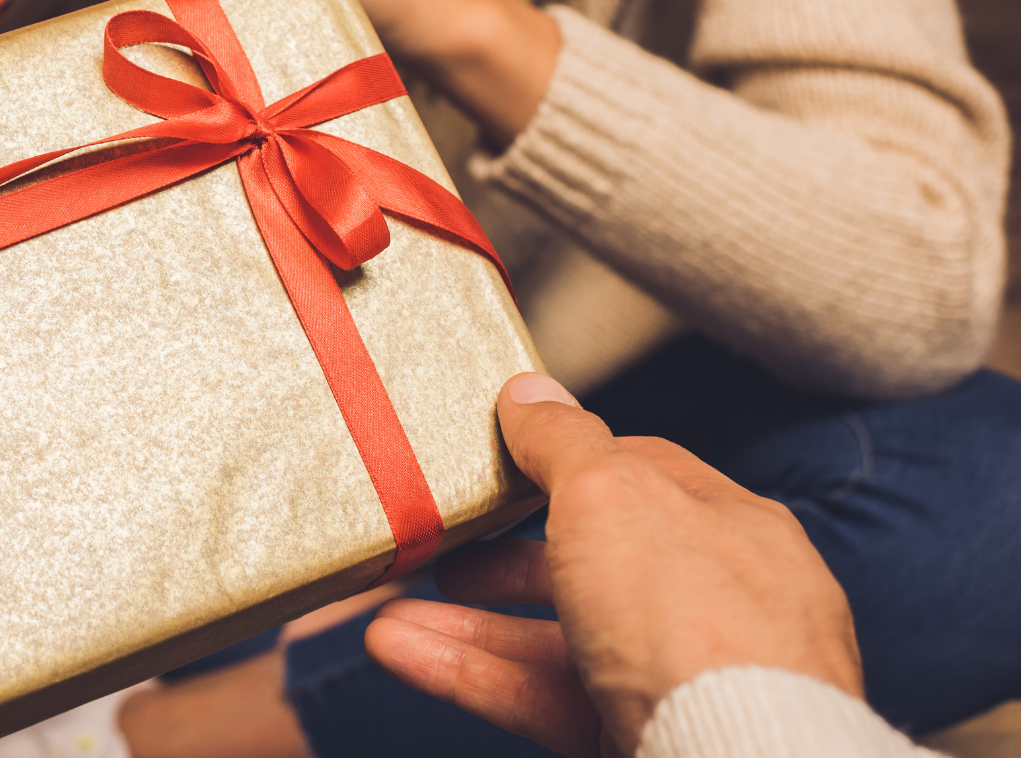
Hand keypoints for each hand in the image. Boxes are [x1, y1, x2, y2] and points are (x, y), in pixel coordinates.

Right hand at [365, 374, 861, 756]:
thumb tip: (531, 391)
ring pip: (555, 638)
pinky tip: (401, 650)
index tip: (497, 460)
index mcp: (728, 524)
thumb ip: (561, 442)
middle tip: (443, 545)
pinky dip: (470, 673)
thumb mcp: (608, 494)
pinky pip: (543, 697)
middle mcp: (713, 602)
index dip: (562, 461)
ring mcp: (679, 678)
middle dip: (502, 553)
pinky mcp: (638, 737)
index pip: (640, 473)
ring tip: (386, 614)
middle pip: (591, 562)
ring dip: (465, 622)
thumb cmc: (693, 617)